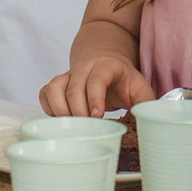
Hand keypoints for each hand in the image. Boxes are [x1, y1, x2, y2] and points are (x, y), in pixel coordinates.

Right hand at [39, 56, 154, 116]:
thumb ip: (145, 102)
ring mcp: (68, 75)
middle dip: (79, 112)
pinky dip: (49, 109)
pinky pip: (44, 94)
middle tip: (88, 128)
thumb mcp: (140, 88)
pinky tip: (63, 120)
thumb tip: (147, 120)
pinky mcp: (56, 83)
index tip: (98, 116)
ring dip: (60, 111)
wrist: (107, 62)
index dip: (95, 98)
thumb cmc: (124, 80)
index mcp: (107, 66)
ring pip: (54, 89)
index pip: (97, 79)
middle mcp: (84, 68)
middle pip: (74, 88)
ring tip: (74, 126)